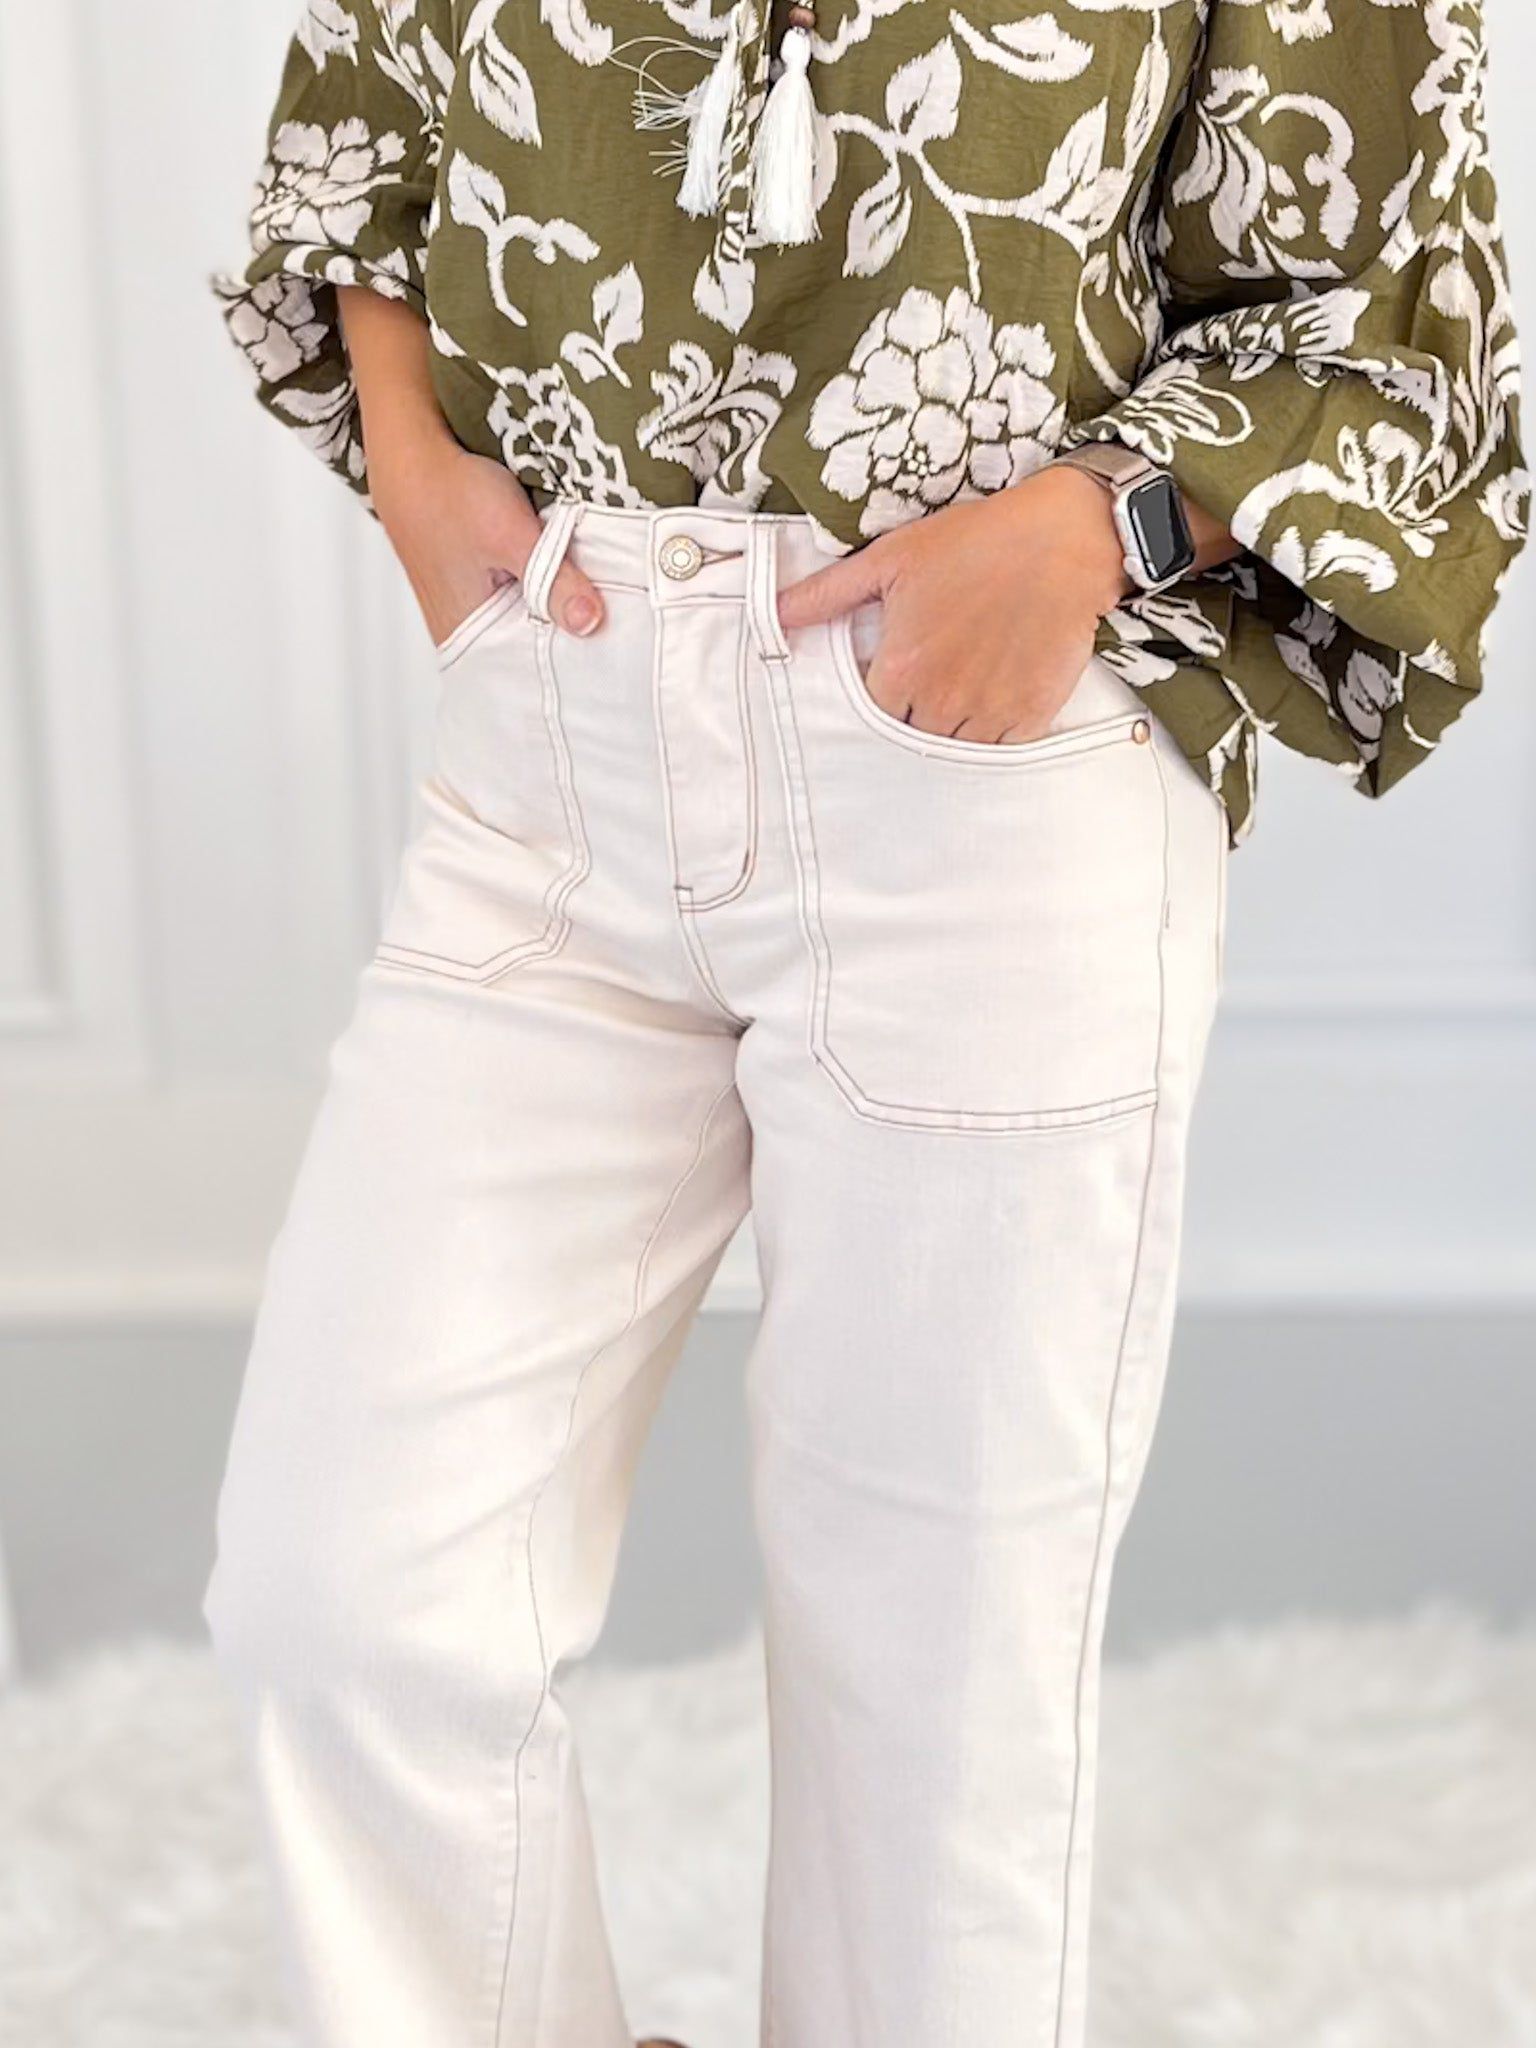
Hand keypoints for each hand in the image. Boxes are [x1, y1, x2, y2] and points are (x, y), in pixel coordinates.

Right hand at [369, 437, 605, 648]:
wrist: (412, 452)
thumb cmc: (450, 492)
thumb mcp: (510, 534)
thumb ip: (552, 581)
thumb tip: (590, 623)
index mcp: (468, 634)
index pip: (527, 672)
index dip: (568, 664)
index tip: (607, 653)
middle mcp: (465, 629)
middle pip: (529, 650)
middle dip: (566, 638)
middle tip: (609, 624)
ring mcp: (470, 607)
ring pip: (527, 622)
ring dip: (555, 608)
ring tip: (589, 599)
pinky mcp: (478, 583)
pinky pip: (520, 599)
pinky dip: (541, 589)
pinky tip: (562, 577)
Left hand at [777, 467, 1133, 743]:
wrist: (1061, 541)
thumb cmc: (975, 542)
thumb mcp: (891, 558)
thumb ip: (827, 594)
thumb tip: (774, 612)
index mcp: (902, 669)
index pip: (871, 716)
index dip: (882, 697)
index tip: (898, 672)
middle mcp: (942, 700)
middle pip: (912, 737)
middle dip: (916, 714)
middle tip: (936, 675)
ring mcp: (988, 713)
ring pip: (956, 749)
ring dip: (954, 727)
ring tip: (966, 682)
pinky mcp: (1030, 716)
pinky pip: (1001, 750)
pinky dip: (994, 733)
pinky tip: (996, 694)